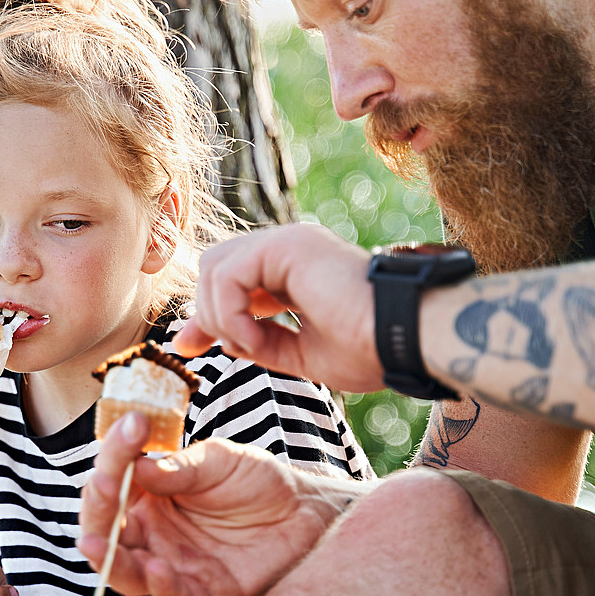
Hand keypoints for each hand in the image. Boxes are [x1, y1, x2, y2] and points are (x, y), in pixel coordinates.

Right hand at [78, 412, 365, 595]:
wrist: (305, 510)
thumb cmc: (257, 480)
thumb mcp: (219, 461)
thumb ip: (181, 469)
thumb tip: (139, 466)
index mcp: (146, 495)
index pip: (113, 478)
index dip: (114, 454)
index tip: (133, 425)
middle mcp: (150, 531)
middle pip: (104, 529)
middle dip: (96, 511)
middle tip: (104, 486)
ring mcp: (172, 564)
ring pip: (125, 572)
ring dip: (109, 559)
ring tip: (100, 542)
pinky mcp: (201, 592)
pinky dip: (160, 587)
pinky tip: (157, 568)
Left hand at [173, 224, 382, 392]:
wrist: (405, 338)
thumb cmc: (369, 349)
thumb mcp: (298, 354)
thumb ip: (257, 343)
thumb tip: (213, 340)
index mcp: (293, 271)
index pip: (229, 282)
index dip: (205, 315)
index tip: (189, 349)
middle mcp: (287, 250)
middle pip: (213, 270)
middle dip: (204, 314)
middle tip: (213, 350)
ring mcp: (287, 242)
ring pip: (214, 269)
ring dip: (218, 317)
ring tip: (250, 347)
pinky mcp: (286, 245)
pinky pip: (228, 275)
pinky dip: (229, 312)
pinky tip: (254, 339)